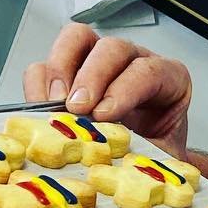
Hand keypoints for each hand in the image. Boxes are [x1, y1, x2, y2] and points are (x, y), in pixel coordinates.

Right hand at [22, 23, 192, 155]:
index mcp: (169, 80)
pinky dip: (38, 86)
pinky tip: (42, 113)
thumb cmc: (156, 157)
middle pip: (112, 48)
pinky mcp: (68, 76)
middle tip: (78, 109)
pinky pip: (44, 66)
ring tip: (54, 106)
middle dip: (92, 77)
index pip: (150, 71)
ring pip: (76, 40)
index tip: (104, 116)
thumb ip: (145, 155)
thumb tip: (120, 162)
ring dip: (60, 70)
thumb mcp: (161, 159)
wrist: (144, 167)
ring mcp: (99, 64)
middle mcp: (133, 63)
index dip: (124, 90)